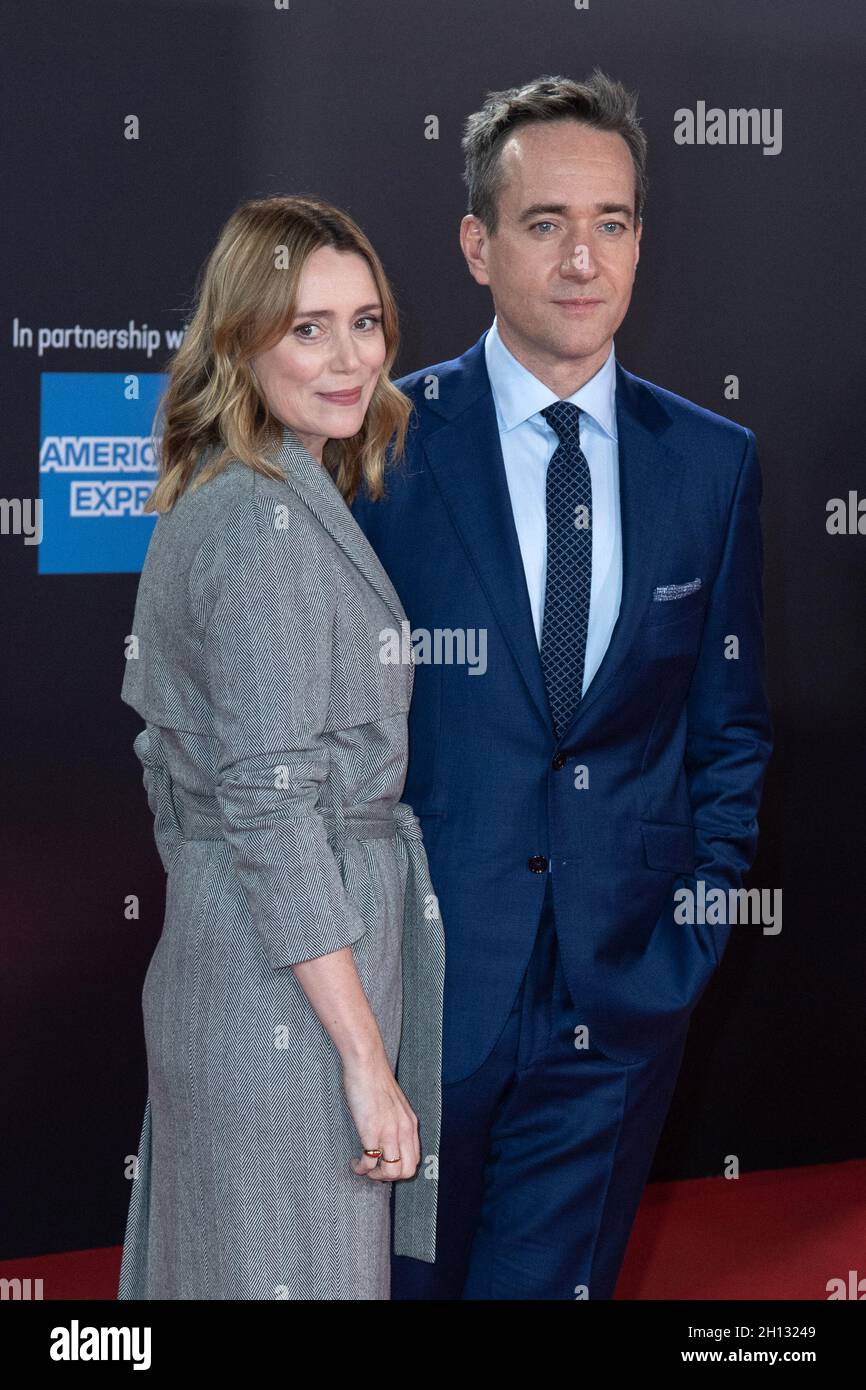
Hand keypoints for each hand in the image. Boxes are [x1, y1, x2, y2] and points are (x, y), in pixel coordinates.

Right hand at [342, 1050, 420, 1182]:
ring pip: (391, 1172)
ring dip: (375, 1176)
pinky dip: (361, 1168)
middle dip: (389, 1178)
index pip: (414, 1160)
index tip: (384, 1166)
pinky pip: (370, 1162)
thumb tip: (390, 1140)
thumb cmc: (376, 1081)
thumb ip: (397, 1122)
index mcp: (411, 1124)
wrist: (367, 1063)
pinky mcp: (371, 1130)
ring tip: (364, 1168)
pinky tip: (354, 1162)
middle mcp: (404, 1130)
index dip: (399, 1170)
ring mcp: (389, 1131)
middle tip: (374, 1171)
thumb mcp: (395, 1105)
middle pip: (406, 1171)